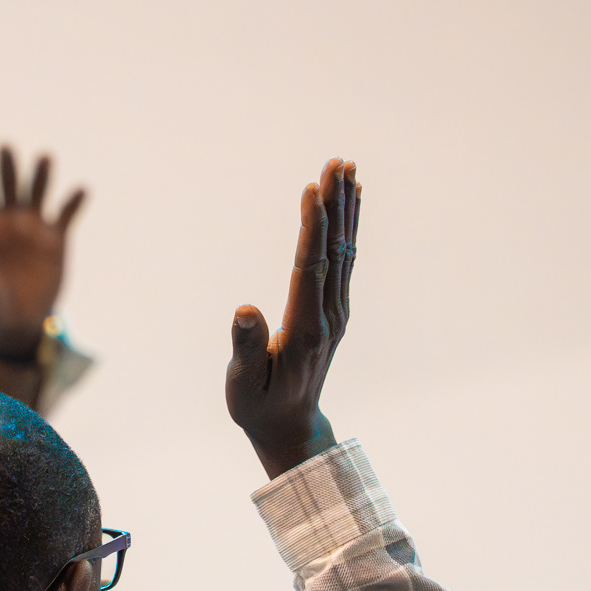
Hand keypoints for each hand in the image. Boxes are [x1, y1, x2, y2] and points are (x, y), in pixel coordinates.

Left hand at [0, 148, 85, 356]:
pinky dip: (73, 202)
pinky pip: (67, 215)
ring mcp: (35, 226)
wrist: (19, 319)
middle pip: (7, 185)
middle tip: (4, 147)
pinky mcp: (57, 238)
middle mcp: (9, 219)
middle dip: (6, 167)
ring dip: (40, 175)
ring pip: (37, 193)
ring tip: (44, 157)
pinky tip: (80, 190)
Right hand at [226, 158, 359, 480]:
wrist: (291, 427)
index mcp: (306, 329)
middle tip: (338, 163)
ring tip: (347, 170)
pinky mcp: (336, 310)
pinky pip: (344, 261)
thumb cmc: (258, 405)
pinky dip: (346, 228)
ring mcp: (337, 312)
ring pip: (344, 251)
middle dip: (335, 204)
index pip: (310, 266)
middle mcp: (329, 316)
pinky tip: (348, 205)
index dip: (312, 226)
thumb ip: (245, 347)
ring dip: (345, 210)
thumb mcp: (243, 383)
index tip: (312, 189)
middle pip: (334, 250)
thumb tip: (244, 310)